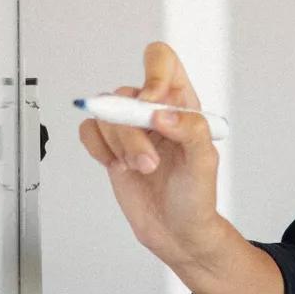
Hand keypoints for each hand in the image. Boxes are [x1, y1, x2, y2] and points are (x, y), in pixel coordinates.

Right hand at [76, 41, 224, 267]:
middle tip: (149, 161)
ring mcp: (131, 129)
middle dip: (132, 131)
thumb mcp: (205, 162)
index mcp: (183, 104)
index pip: (162, 62)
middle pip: (126, 94)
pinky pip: (89, 131)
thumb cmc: (197, 196)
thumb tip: (163, 113)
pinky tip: (117, 165)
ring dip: (120, 145)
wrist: (176, 231)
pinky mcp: (111, 147)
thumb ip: (190, 130)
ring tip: (141, 169)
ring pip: (106, 114)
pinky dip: (98, 148)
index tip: (152, 104)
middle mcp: (154, 111)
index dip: (153, 75)